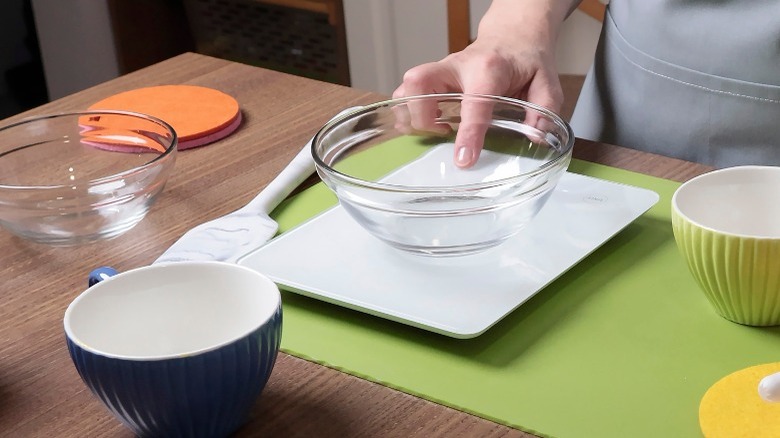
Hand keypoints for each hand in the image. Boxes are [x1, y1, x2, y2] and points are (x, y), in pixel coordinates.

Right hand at [393, 0, 570, 167]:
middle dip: (421, 115)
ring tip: (434, 130)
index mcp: (490, 68)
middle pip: (420, 82)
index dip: (467, 133)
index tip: (463, 159)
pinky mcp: (433, 77)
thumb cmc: (526, 60)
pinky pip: (408, 92)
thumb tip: (536, 136)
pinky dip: (410, 112)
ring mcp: (442, 70)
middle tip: (441, 133)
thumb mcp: (548, 81)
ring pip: (408, 87)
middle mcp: (459, 65)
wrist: (512, 37)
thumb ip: (544, 108)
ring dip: (411, 115)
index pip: (474, 102)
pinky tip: (429, 124)